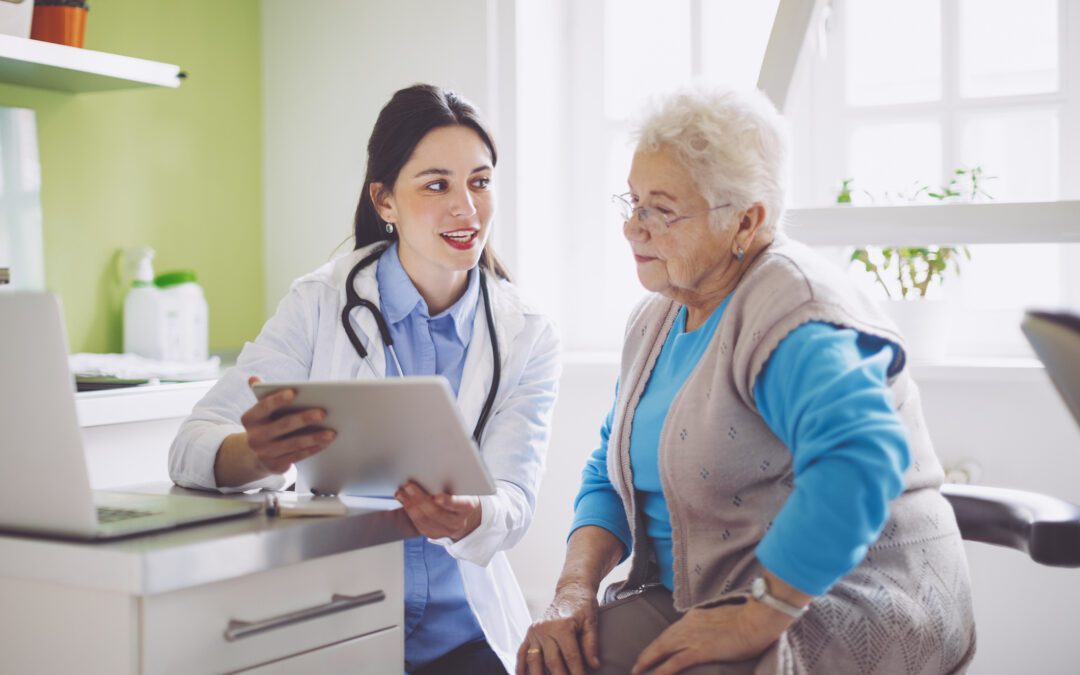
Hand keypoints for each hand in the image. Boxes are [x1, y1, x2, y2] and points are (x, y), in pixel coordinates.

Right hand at [240, 376, 335, 474]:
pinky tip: (326, 442)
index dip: (278, 399)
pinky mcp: (275, 465)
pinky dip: (313, 448)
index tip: (294, 392)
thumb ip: (262, 394)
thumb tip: (253, 379)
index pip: (264, 407)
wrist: (253, 455)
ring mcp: (264, 453)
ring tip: (331, 432)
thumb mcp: (260, 412)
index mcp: (250, 419)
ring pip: (293, 443)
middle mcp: (255, 437)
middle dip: (304, 419)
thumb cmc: (265, 425)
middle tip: (323, 413)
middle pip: (283, 425)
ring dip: (314, 437)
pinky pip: (298, 456)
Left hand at [394, 481, 481, 540]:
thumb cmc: (460, 494)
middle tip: (409, 486)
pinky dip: (409, 512)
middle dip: (420, 499)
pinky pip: (419, 524)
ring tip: (401, 492)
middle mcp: (457, 522)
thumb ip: (451, 482)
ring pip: (425, 520)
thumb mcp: (462, 487)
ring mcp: (445, 531)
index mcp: (467, 507)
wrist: (463, 514)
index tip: (436, 496)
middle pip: (436, 513)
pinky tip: (404, 501)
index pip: (458, 505)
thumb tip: (432, 472)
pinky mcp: (434, 534)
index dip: (448, 502)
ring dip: (410, 505)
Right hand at [517, 581, 600, 674]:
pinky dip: (520, 667)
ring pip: (534, 661)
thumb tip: (594, 665)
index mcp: (562, 626)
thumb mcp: (591, 622)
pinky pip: (522, 653)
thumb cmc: (583, 605)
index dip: (578, 673)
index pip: (571, 657)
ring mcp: (535, 632)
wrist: (571, 590)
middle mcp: (545, 629)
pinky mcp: (529, 633)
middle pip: (552, 662)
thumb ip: (591, 644)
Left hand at [631, 600, 792, 674]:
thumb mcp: (721, 619)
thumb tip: (706, 635)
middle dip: (647, 655)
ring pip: (662, 651)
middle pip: (661, 641)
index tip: (651, 652)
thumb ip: (708, 626)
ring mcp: (693, 638)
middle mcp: (688, 626)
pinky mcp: (700, 651)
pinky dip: (662, 670)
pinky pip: (675, 662)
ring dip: (647, 662)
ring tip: (637, 672)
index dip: (659, 644)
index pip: (670, 632)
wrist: (756, 621)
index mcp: (693, 617)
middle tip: (636, 667)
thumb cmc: (746, 620)